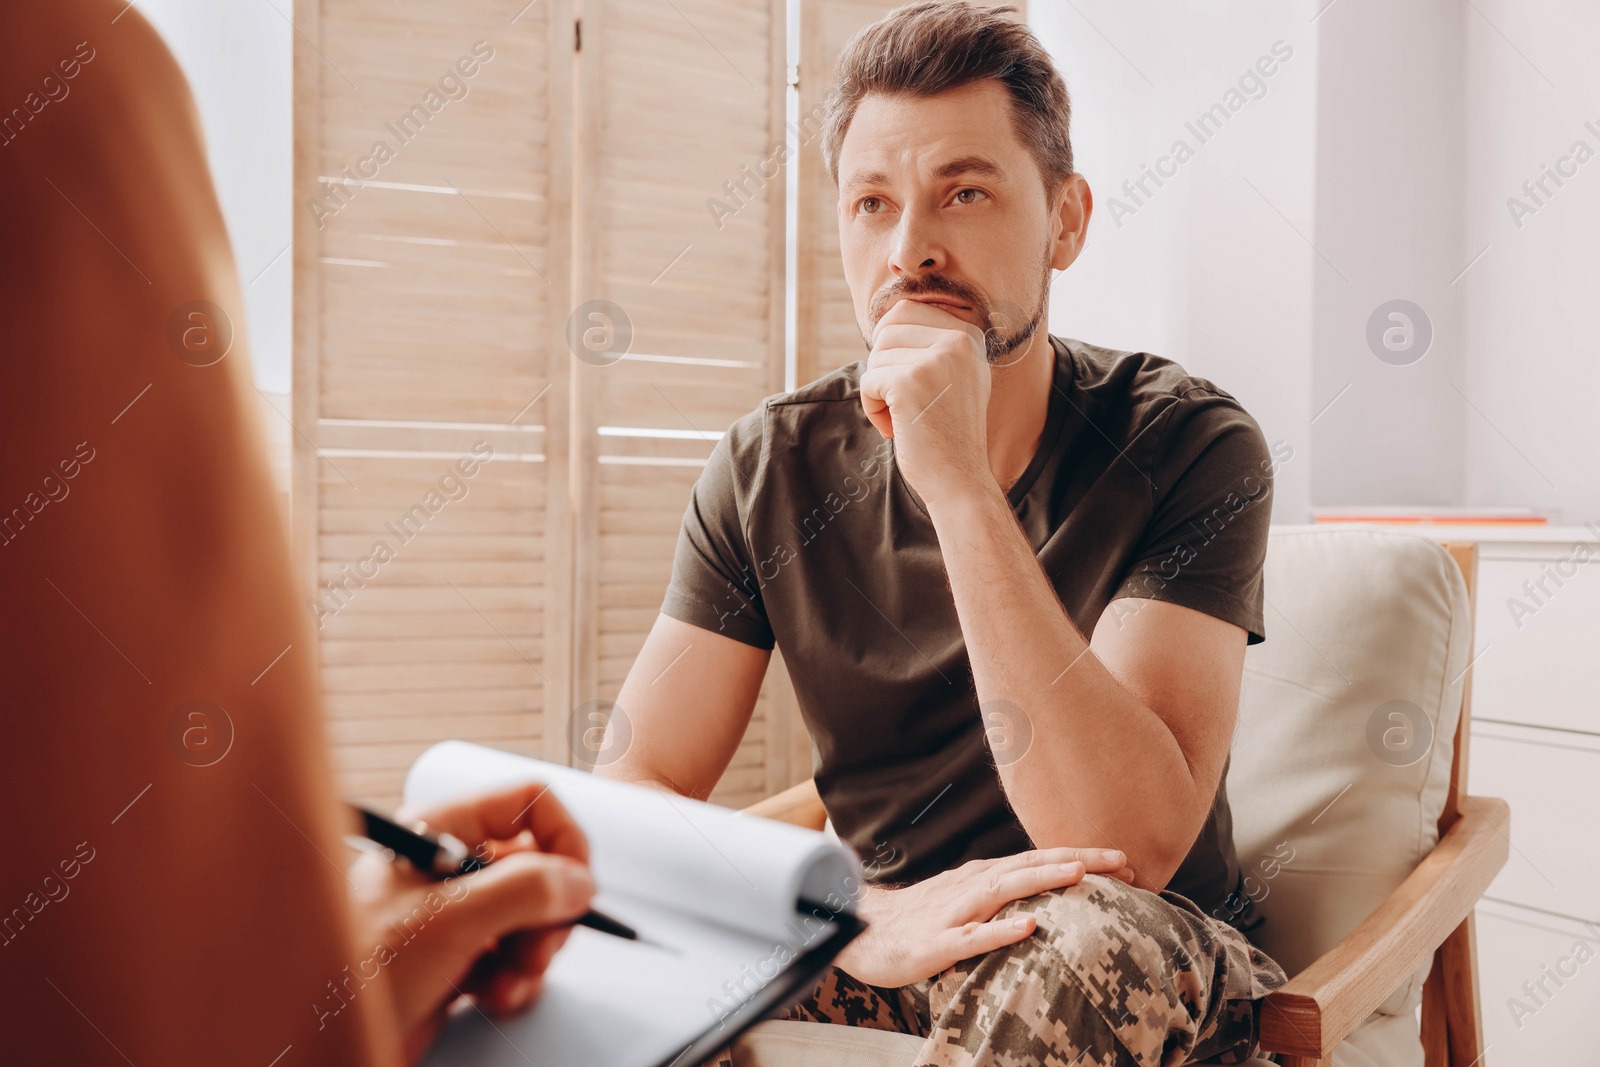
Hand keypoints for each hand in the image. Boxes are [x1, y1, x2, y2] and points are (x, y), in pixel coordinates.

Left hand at [346, 783, 595, 1062]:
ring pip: (531, 916)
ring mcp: (456, 915)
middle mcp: (453, 866)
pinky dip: (516, 979)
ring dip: (535, 952)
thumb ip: (525, 890)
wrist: (318, 1041)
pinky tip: (496, 995)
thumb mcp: (451, 920)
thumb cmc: (353, 971)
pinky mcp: (457, 960)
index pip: (528, 803)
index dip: (562, 840)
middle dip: (550, 911)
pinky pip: (513, 957)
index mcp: (443, 830)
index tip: (577, 884)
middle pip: (539, 865)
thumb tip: (579, 880)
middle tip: (541, 945)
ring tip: (514, 977)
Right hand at [835, 847, 1134, 987]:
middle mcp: (972, 885)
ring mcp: (954, 912)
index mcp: (982, 876)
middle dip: (1077, 861)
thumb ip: (1000, 891)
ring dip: (1042, 879)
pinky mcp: (936, 943)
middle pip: (1030, 866)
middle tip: (1124, 861)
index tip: (1124, 861)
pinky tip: (1027, 928)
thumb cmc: (918, 916)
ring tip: (1079, 874)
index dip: (1080, 857)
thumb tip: (1041, 887)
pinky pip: (972, 937)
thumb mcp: (964, 896)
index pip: (1037, 860)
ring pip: (1004, 890)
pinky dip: (1000, 931)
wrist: (860, 929)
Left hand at [859, 298, 992, 505]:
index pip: (906, 311)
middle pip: (886, 330)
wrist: (959, 478)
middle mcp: (957, 341)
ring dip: (878, 390)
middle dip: (883, 366)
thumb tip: (888, 317)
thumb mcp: (955, 376)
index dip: (890, 345)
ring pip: (876, 356)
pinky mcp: (909, 383)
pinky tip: (895, 428)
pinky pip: (868, 381)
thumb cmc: (949, 431)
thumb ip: (932, 344)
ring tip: (904, 417)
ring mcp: (934, 361)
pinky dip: (872, 408)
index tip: (908, 382)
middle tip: (900, 399)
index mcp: (969, 335)